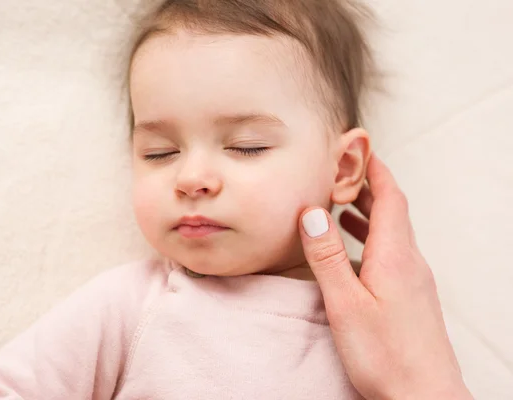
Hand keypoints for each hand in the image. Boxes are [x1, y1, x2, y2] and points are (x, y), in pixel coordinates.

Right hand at [299, 154, 472, 399]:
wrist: (424, 396)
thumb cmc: (386, 355)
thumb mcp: (346, 304)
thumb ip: (327, 258)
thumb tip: (312, 214)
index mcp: (395, 256)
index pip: (391, 197)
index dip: (376, 170)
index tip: (361, 149)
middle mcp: (409, 262)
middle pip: (392, 211)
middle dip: (369, 186)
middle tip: (343, 172)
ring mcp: (413, 279)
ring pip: (391, 233)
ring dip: (368, 213)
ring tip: (342, 206)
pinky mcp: (410, 296)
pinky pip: (391, 253)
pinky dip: (371, 239)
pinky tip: (353, 252)